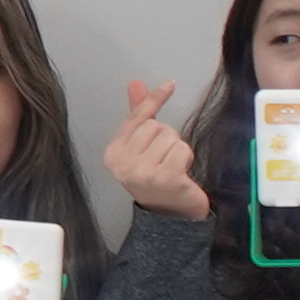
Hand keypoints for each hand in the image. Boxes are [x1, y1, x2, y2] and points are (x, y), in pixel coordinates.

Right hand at [102, 80, 207, 220]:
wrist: (170, 215)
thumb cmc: (156, 178)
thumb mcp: (142, 148)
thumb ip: (139, 115)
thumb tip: (136, 84)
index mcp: (113, 154)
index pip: (136, 119)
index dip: (153, 101)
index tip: (169, 84)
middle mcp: (123, 164)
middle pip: (156, 126)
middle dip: (167, 137)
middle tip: (164, 158)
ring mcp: (143, 173)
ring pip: (171, 137)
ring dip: (178, 149)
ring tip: (172, 167)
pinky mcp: (165, 178)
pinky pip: (182, 150)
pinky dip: (186, 158)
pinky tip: (181, 173)